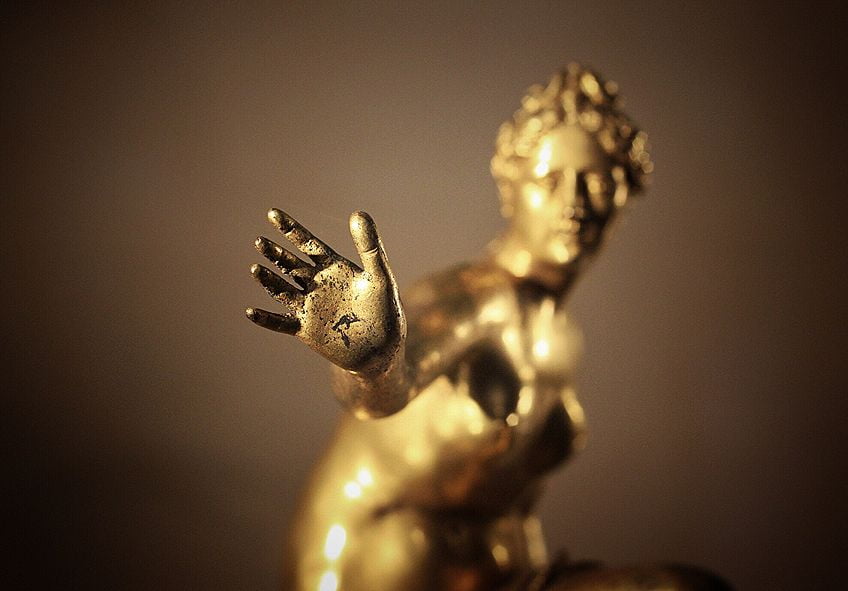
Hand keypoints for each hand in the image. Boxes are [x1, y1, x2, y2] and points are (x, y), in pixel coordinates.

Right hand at [246, 209, 404, 373]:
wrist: (383, 351)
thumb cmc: (386, 312)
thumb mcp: (380, 277)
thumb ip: (370, 247)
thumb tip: (358, 213)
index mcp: (333, 267)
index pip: (307, 243)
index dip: (290, 229)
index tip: (273, 213)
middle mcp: (317, 284)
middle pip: (290, 264)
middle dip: (275, 253)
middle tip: (260, 242)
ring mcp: (309, 306)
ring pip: (282, 290)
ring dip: (268, 280)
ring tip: (255, 269)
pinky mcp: (305, 329)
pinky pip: (281, 323)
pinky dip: (266, 319)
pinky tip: (251, 312)